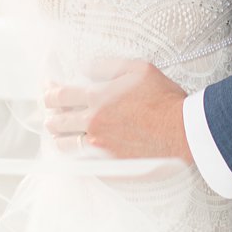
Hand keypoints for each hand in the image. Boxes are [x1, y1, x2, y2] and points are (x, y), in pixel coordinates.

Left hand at [43, 59, 192, 160]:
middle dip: (51, 116)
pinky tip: (76, 152)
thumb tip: (85, 68)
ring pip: (65, 145)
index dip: (49, 93)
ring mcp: (100, 147)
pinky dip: (75, 156)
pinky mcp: (110, 165)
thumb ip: (107, 66)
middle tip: (51, 113)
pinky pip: (82, 163)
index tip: (47, 91)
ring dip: (59, 137)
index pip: (59, 96)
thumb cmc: (164, 98)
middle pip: (57, 122)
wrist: (184, 131)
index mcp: (97, 98)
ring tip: (60, 133)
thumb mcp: (137, 68)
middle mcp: (94, 124)